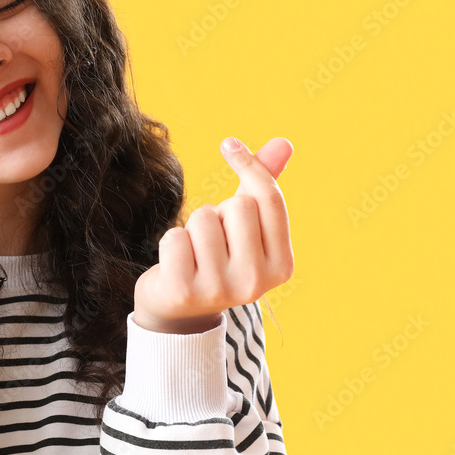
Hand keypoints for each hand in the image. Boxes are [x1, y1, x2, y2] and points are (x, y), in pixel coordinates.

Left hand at [133, 137, 294, 333]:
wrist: (179, 311)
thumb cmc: (218, 257)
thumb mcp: (246, 227)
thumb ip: (263, 187)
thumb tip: (283, 142)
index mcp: (282, 266)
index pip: (269, 200)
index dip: (249, 165)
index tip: (229, 144)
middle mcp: (256, 282)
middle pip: (237, 206)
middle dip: (219, 211)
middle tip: (214, 239)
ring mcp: (220, 289)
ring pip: (203, 218)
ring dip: (193, 227)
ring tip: (195, 253)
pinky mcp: (184, 291)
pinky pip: (174, 236)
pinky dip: (171, 242)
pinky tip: (176, 264)